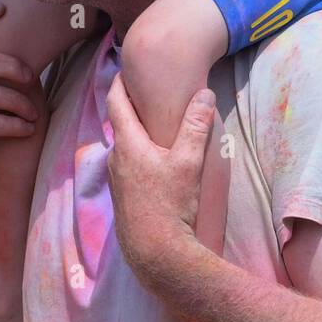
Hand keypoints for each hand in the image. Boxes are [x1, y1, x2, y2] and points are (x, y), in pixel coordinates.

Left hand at [106, 74, 215, 271]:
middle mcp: (116, 159)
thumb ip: (196, 126)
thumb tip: (204, 93)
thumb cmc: (171, 204)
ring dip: (136, 133)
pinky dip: (139, 153)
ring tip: (156, 125)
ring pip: (125, 147)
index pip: (117, 103)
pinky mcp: (124, 197)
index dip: (120, 83)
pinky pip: (129, 165)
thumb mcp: (188, 162)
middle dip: (131, 107)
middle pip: (120, 124)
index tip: (125, 68)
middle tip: (148, 93)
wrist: (156, 253)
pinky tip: (157, 161)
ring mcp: (118, 180)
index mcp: (128, 144)